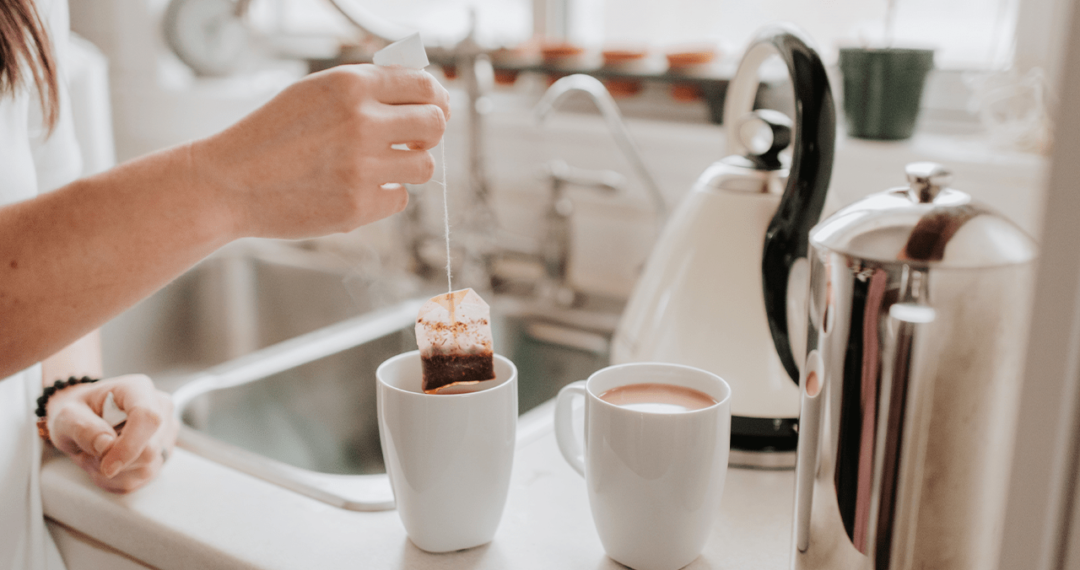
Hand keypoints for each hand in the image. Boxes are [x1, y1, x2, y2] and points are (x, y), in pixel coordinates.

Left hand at [46, 375, 178, 492]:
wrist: (84, 416)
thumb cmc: (78, 411)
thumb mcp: (66, 416)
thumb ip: (82, 428)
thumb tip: (106, 445)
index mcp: (138, 389)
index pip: (147, 418)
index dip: (129, 446)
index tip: (106, 466)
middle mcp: (160, 407)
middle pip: (150, 450)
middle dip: (115, 462)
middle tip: (90, 454)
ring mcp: (166, 431)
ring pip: (149, 468)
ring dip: (116, 474)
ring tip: (98, 458)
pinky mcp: (165, 451)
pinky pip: (145, 478)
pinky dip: (121, 479)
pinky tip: (109, 464)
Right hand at [192, 64, 450, 239]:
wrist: (229, 183)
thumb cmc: (271, 136)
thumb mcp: (313, 93)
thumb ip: (364, 89)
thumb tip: (418, 90)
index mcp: (351, 86)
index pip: (423, 85)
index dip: (436, 98)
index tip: (435, 108)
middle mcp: (362, 122)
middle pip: (434, 124)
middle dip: (431, 133)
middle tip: (417, 140)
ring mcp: (362, 167)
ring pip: (424, 166)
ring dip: (410, 166)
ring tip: (383, 166)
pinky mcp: (358, 206)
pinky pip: (399, 199)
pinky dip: (385, 196)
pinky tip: (358, 189)